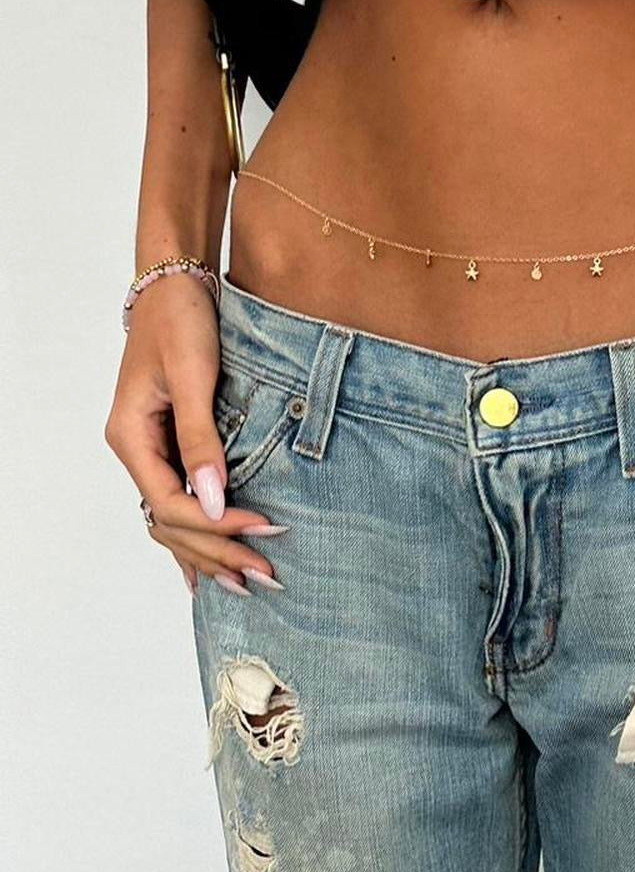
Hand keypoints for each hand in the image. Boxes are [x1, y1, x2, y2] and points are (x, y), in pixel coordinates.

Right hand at [104, 273, 285, 595]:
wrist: (177, 285)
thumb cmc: (183, 321)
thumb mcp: (193, 377)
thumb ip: (202, 439)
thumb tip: (214, 500)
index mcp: (132, 437)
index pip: (170, 503)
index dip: (216, 525)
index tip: (264, 529)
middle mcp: (136, 450)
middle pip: (171, 522)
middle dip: (218, 551)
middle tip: (267, 574)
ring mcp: (151, 452)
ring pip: (174, 521)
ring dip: (210, 553)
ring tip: (247, 586)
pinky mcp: (171, 449)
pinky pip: (178, 505)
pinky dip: (197, 538)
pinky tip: (208, 573)